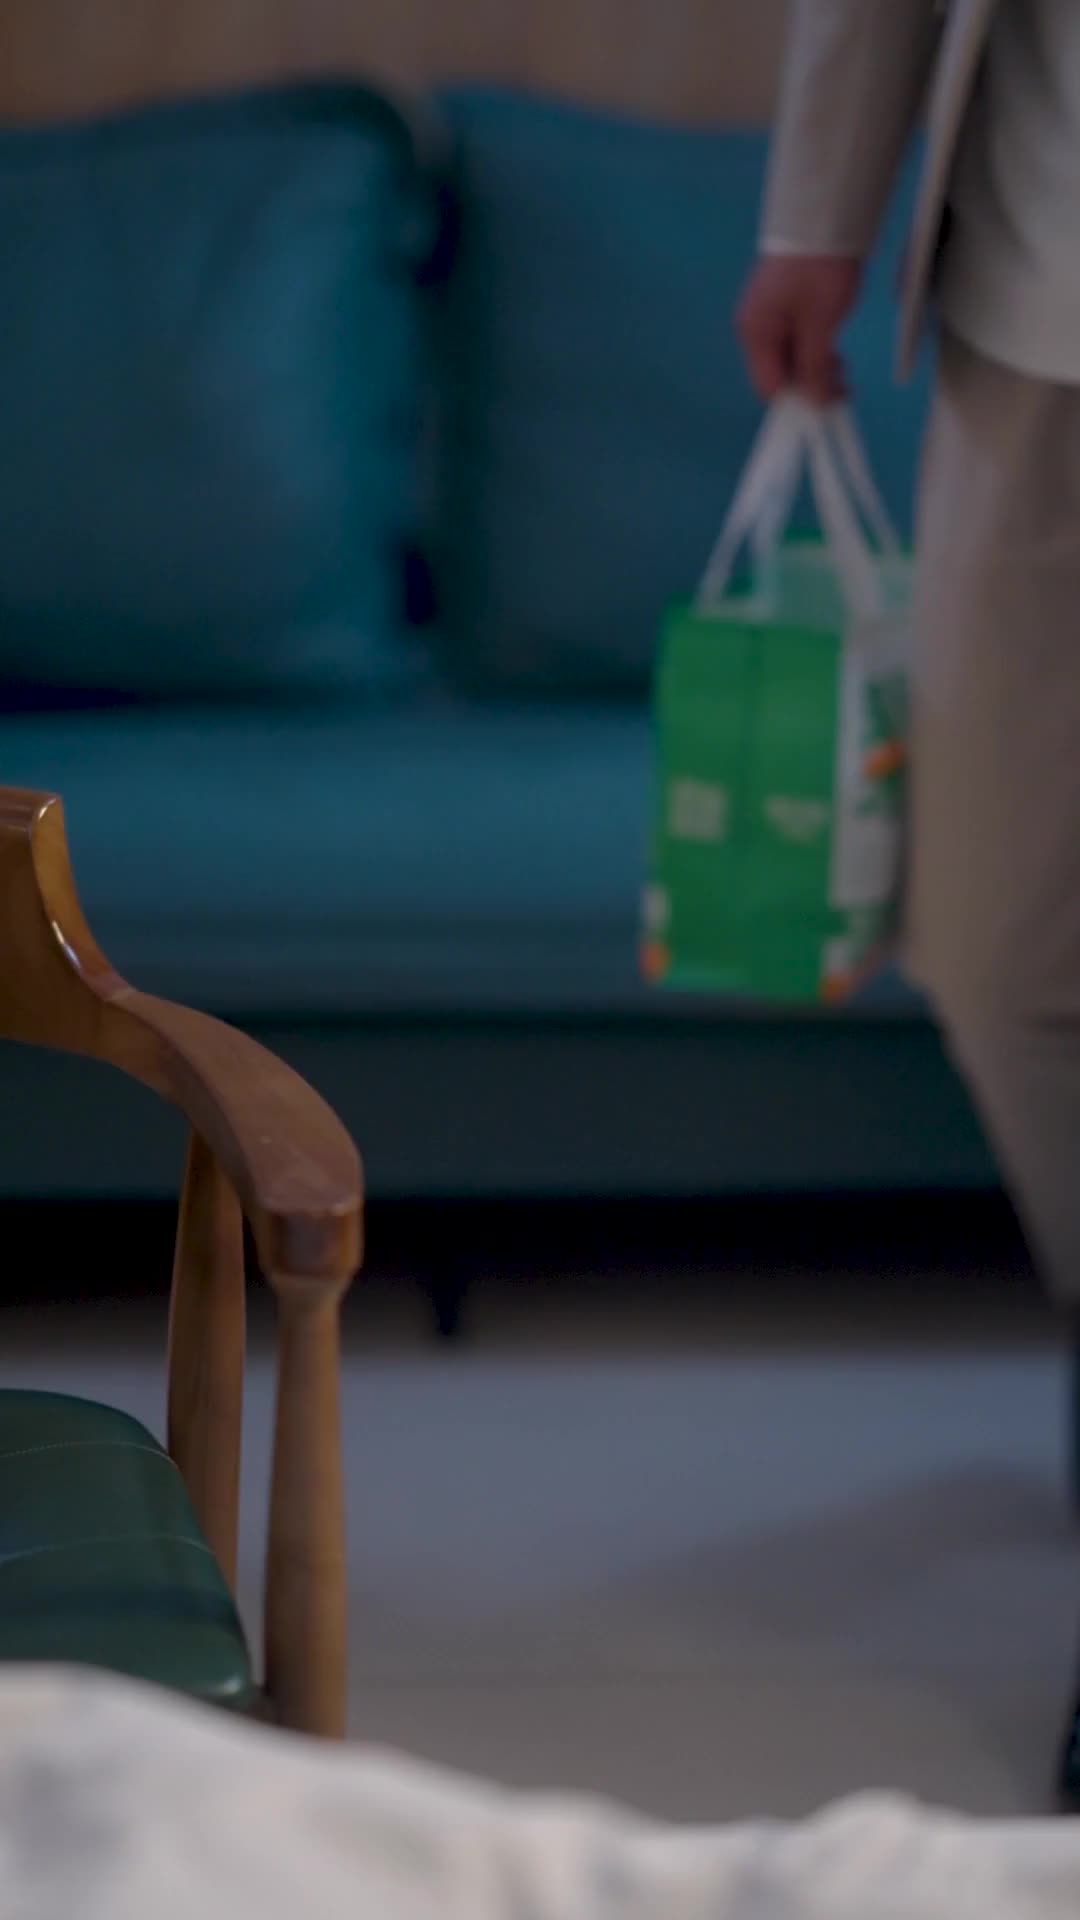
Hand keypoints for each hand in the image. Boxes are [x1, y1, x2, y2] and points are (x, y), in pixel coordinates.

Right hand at [736, 255, 862, 403]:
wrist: (824, 216)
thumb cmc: (819, 270)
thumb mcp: (820, 324)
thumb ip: (814, 368)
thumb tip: (816, 404)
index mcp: (755, 333)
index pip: (769, 386)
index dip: (797, 401)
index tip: (828, 404)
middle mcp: (755, 327)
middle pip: (779, 373)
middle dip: (809, 384)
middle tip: (844, 385)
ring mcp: (768, 315)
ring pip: (789, 358)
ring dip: (815, 368)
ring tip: (843, 366)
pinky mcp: (783, 304)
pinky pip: (795, 340)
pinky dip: (814, 350)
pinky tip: (833, 348)